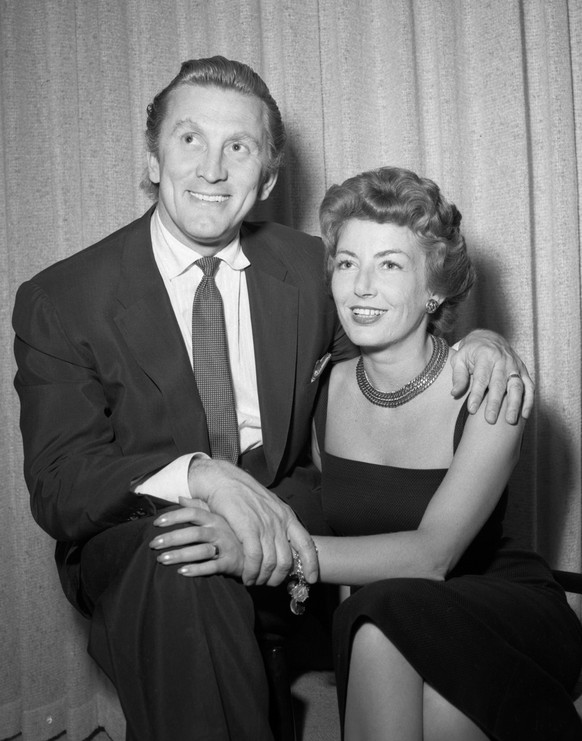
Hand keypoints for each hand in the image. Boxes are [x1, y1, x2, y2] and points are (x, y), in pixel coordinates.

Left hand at [149, 498, 243, 577]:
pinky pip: (212, 567)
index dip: (175, 516)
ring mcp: (226, 547)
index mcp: (214, 518)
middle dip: (172, 538)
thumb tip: (180, 498)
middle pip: (194, 533)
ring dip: (180, 555)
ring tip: (161, 560)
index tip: (157, 522)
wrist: (254, 552)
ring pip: (201, 550)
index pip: (193, 513)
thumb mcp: (216, 517)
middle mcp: (219, 531)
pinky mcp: (229, 563)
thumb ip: (198, 507)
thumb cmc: (229, 534)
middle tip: (153, 544)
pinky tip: (182, 572)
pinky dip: (197, 569)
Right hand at [187, 457, 317, 586]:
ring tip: (255, 582)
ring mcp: (265, 525)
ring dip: (263, 578)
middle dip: (279, 578)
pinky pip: (254, 558)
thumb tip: (283, 546)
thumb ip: (277, 524)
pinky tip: (246, 576)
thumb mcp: (269, 506)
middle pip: (287, 561)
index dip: (311, 565)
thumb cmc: (245, 495)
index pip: (307, 544)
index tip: (311, 579)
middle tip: (269, 584)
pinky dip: (251, 572)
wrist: (225, 480)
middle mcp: (279, 522)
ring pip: (271, 563)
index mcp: (288, 516)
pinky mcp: (248, 528)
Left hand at [450, 329, 533, 423]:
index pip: (481, 378)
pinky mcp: (523, 371)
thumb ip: (458, 376)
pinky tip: (524, 415)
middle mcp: (502, 360)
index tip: (472, 409)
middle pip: (499, 384)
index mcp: (485, 356)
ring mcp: (515, 366)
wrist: (488, 338)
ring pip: (517, 386)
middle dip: (495, 403)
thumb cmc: (471, 352)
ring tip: (510, 421)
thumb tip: (454, 393)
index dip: (476, 394)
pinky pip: (529, 386)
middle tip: (490, 420)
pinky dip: (529, 401)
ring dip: (514, 404)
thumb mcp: (459, 359)